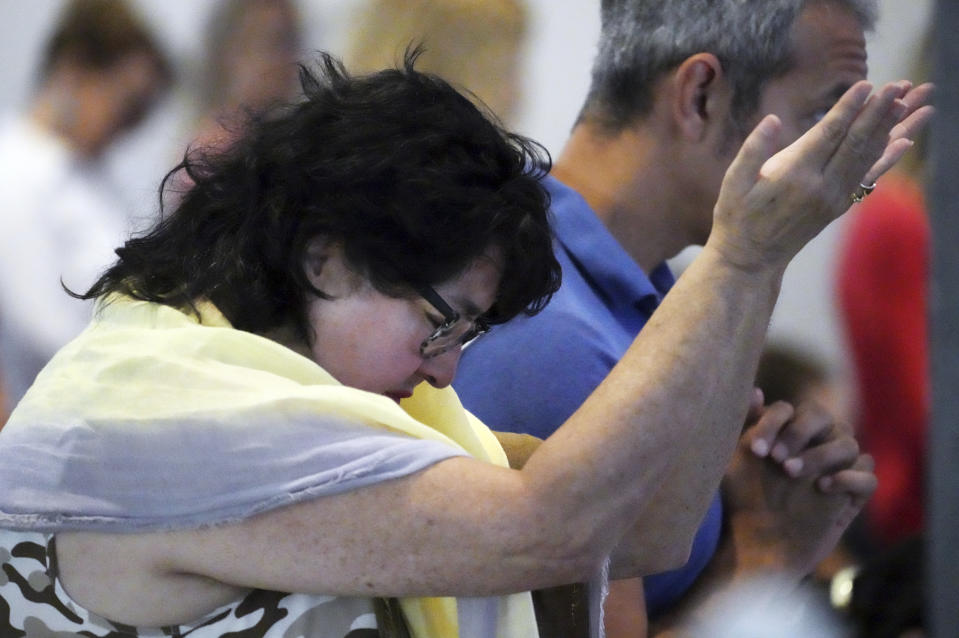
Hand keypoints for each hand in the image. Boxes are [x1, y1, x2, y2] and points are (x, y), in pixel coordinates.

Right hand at [708, 80, 932, 270]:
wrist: (750, 258)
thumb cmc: (736, 217)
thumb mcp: (733, 183)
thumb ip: (752, 149)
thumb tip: (773, 120)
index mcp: (793, 176)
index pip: (828, 134)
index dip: (848, 108)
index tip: (866, 85)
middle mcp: (819, 188)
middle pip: (854, 143)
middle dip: (876, 112)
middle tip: (895, 87)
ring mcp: (832, 199)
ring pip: (866, 158)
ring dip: (888, 129)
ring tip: (906, 103)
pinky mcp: (837, 208)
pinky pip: (867, 178)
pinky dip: (886, 158)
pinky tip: (903, 142)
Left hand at [721, 401, 875, 575]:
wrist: (756, 542)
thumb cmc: (744, 497)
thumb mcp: (737, 460)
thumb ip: (745, 425)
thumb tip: (754, 391)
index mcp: (789, 429)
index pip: (791, 409)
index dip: (774, 423)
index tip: (755, 450)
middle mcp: (816, 443)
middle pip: (824, 417)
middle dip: (799, 432)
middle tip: (776, 458)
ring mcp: (837, 468)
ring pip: (848, 443)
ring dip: (820, 454)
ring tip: (791, 473)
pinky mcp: (852, 496)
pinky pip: (867, 477)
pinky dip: (850, 478)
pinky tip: (822, 487)